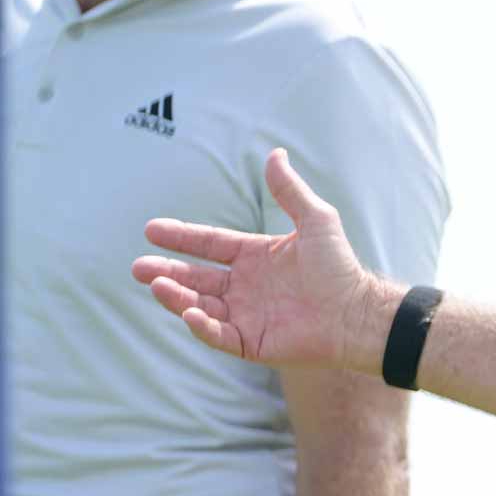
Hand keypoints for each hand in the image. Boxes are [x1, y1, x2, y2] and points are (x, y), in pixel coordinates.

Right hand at [132, 148, 384, 369]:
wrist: (357, 312)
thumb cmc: (340, 267)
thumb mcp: (316, 220)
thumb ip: (290, 190)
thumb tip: (275, 153)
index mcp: (256, 257)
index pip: (210, 244)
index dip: (182, 236)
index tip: (151, 229)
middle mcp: (246, 286)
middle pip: (196, 277)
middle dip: (166, 271)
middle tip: (139, 266)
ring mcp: (246, 315)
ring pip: (200, 305)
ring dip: (177, 296)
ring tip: (156, 284)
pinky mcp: (251, 343)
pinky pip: (218, 335)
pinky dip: (202, 326)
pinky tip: (190, 312)